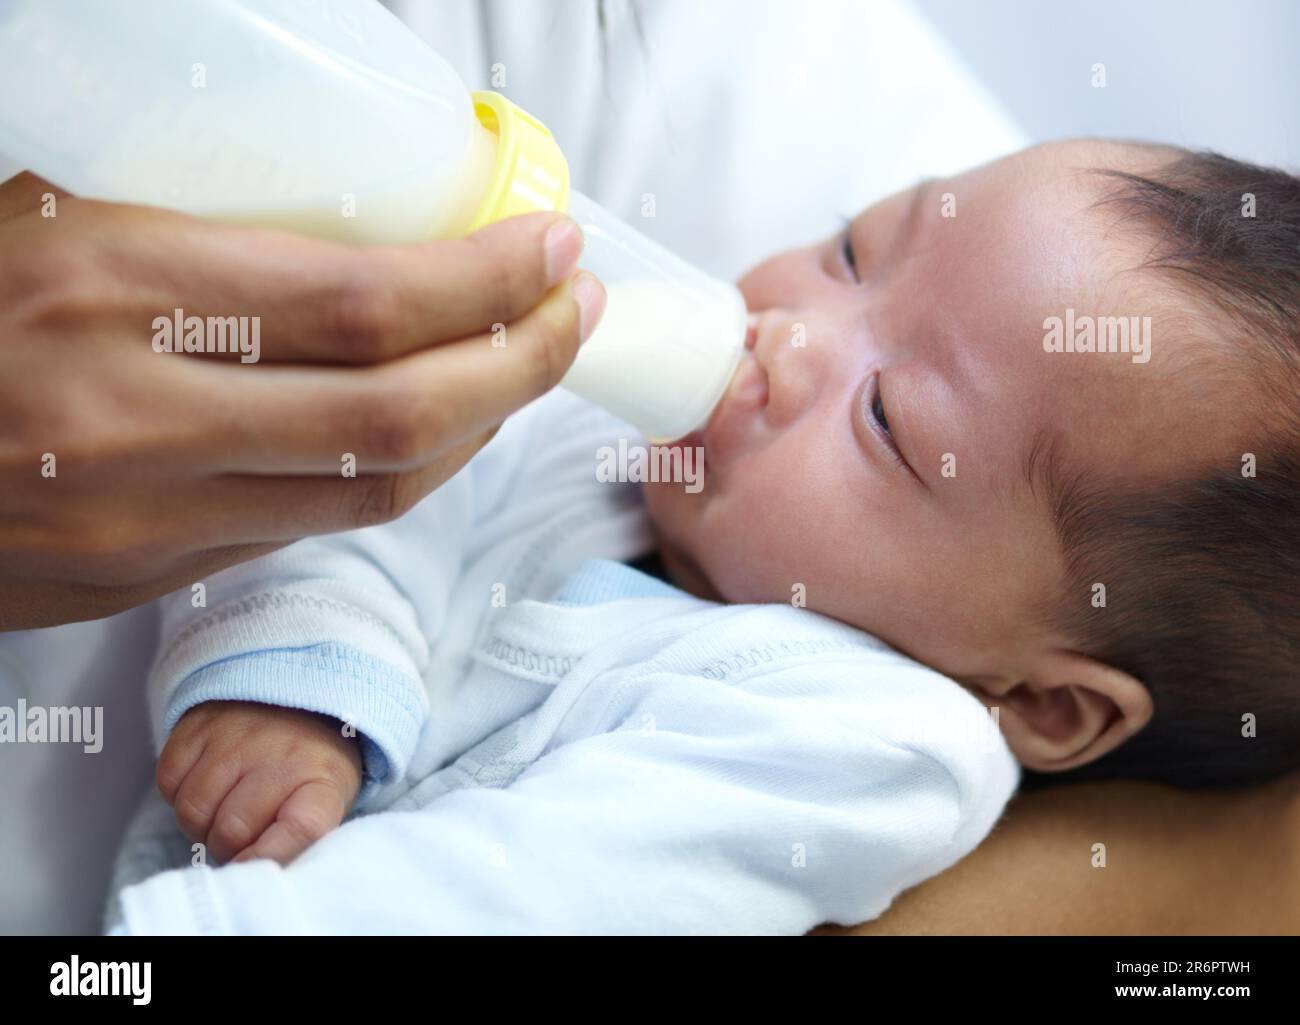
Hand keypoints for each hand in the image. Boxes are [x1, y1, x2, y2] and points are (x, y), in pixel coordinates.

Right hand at [0, 172, 604, 628]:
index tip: (555, 250)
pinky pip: (308, 528)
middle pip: (400, 415)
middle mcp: (133, 413)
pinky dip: (393, 479)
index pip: (365, 301)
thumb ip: (207, 246)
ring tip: (524, 369)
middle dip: (518, 366)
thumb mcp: (54, 214)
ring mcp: (139, 515)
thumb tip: (376, 248)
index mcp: (108, 283)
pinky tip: (429, 433)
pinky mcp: (138, 576)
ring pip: (373, 492)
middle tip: (574, 316)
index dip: (487, 282)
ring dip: (474, 433)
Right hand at [157, 701, 363, 864]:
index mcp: (323, 783)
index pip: (302, 828)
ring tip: (221, 811)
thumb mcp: (327, 804)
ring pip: (193, 811)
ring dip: (200, 824)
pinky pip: (169, 782)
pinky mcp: (200, 726)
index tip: (250, 870)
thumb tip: (259, 875)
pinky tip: (206, 786)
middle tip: (238, 838)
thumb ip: (298, 842)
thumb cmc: (310, 770)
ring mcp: (238, 738)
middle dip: (227, 848)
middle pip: (232, 831)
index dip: (270, 858)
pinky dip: (178, 795)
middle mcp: (281, 756)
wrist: (298, 704)